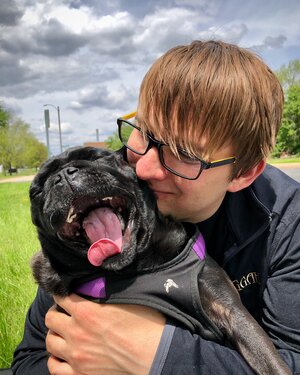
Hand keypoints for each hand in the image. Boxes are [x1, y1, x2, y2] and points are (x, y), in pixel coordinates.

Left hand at [45, 294, 165, 374]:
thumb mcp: (124, 300)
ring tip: (65, 332)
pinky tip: (64, 354)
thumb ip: (103, 294)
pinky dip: (56, 359)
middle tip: (66, 312)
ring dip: (56, 333)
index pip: (61, 296)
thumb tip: (95, 286)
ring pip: (50, 341)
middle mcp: (76, 332)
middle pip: (50, 318)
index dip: (61, 292)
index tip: (66, 293)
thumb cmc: (145, 325)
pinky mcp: (79, 374)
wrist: (154, 356)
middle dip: (57, 312)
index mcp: (86, 311)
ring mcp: (75, 355)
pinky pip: (54, 367)